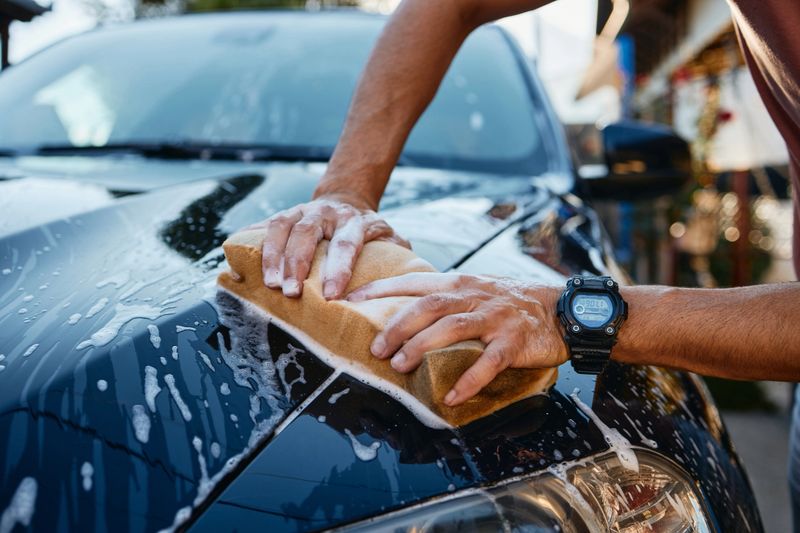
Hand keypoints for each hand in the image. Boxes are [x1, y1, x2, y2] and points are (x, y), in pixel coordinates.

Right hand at [245, 195, 408, 298]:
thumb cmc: (368, 231)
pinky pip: (263, 224)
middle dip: (297, 264)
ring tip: (268, 284)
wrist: (345, 200)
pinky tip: (236, 254)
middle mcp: (326, 213)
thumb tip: (406, 281)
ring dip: (272, 256)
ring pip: (282, 227)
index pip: (346, 244)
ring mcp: (301, 211)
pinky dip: (249, 238)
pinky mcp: (284, 215)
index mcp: (355, 221)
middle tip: (291, 293)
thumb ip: (398, 254)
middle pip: (307, 234)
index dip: (338, 269)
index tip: (332, 295)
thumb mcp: (389, 238)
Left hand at [346, 273, 566, 405]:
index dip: (380, 289)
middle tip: (376, 348)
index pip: (413, 282)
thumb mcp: (476, 291)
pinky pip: (489, 362)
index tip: (349, 298)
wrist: (562, 309)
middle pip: (428, 306)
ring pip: (452, 328)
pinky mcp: (514, 340)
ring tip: (400, 366)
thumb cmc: (511, 303)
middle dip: (397, 326)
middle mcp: (473, 296)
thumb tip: (404, 315)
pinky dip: (469, 380)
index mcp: (459, 284)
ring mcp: (494, 317)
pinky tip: (451, 397)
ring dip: (422, 347)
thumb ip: (445, 299)